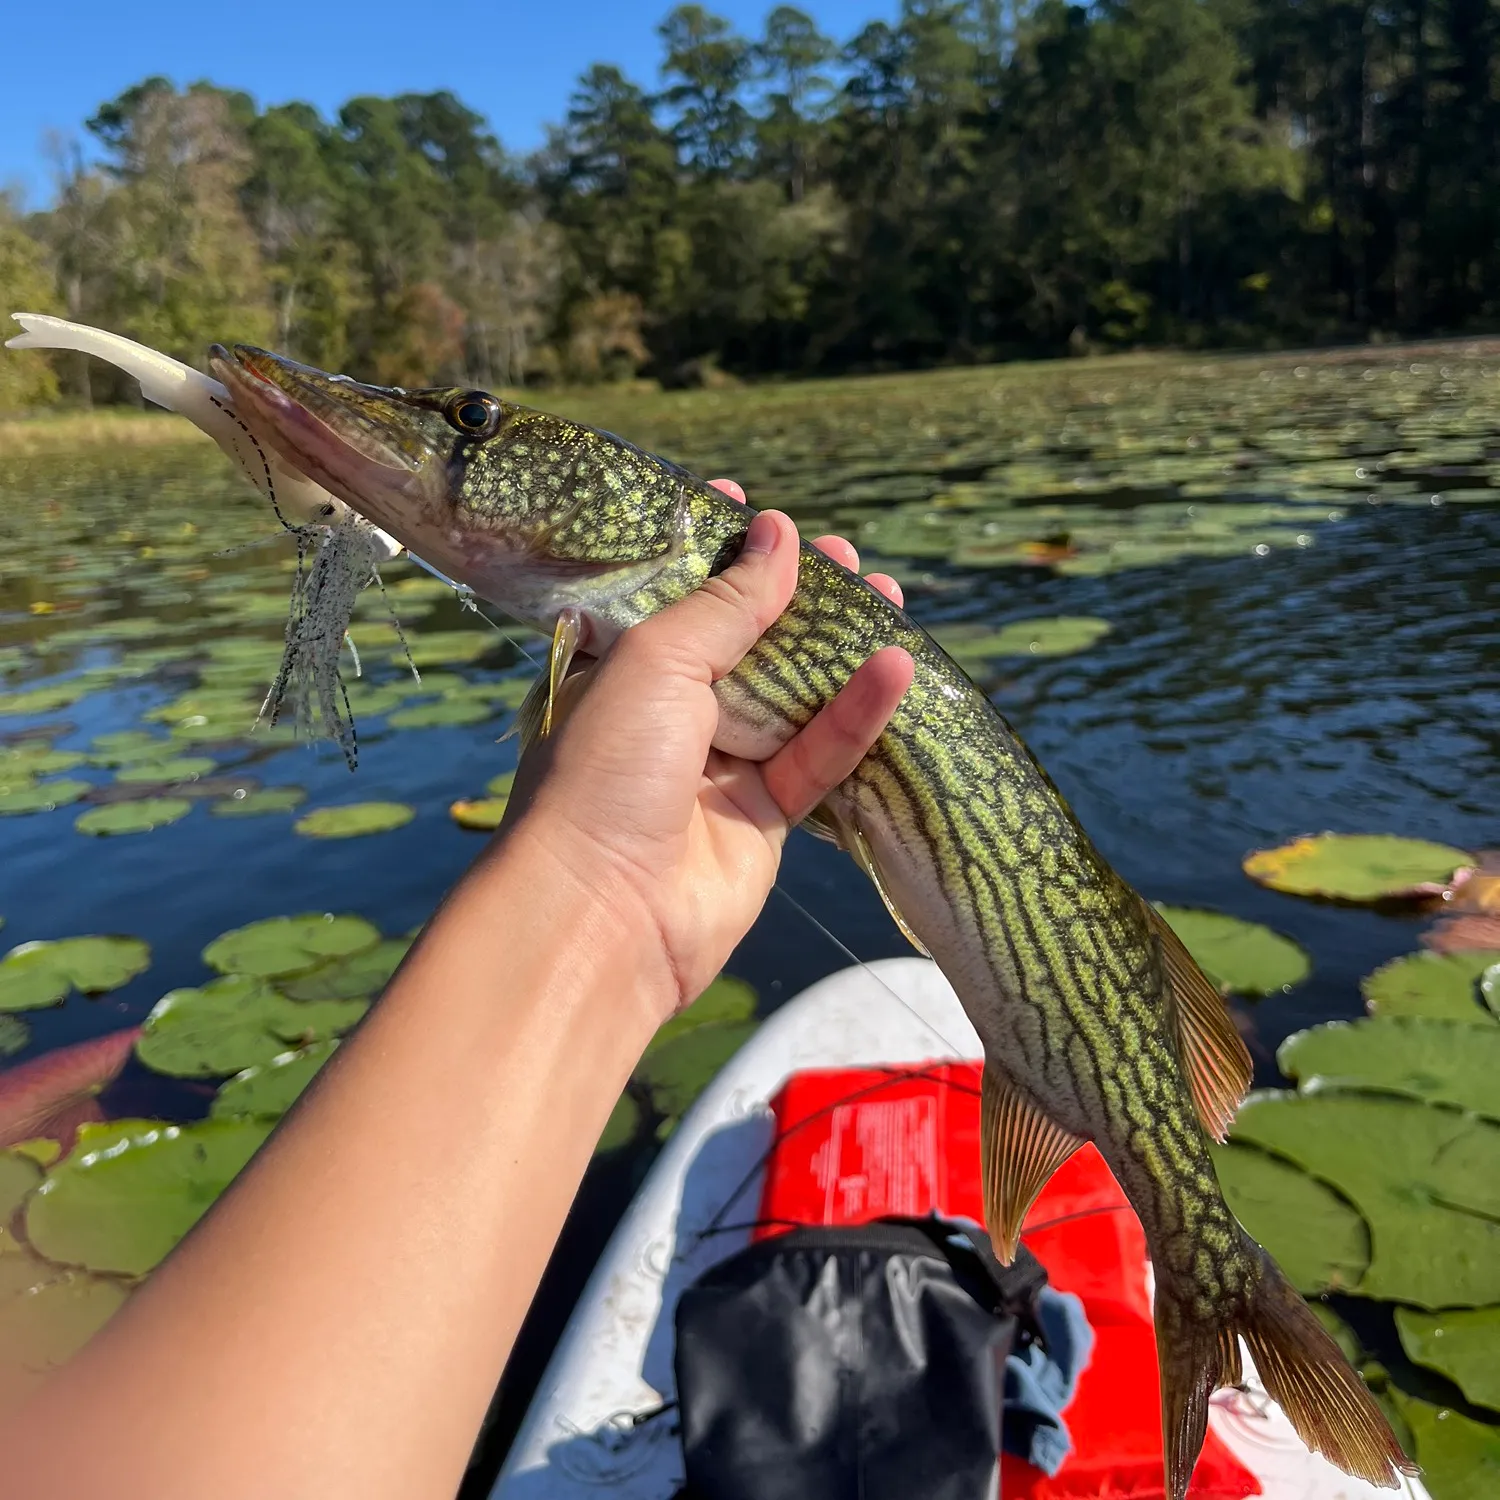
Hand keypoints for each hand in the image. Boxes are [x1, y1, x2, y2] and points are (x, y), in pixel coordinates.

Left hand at [501, 481, 913, 1021]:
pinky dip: (857, 715)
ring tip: (889, 594)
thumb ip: (727, 602)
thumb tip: (780, 532)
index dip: (715, 552)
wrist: (603, 915)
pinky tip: (897, 667)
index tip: (755, 506)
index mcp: (620, 669)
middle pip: (744, 641)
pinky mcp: (762, 818)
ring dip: (838, 649)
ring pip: (791, 697)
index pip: (674, 595)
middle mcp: (667, 713)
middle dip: (794, 597)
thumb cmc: (606, 770)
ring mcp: (717, 767)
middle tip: (845, 554)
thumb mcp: (658, 661)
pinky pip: (817, 756)